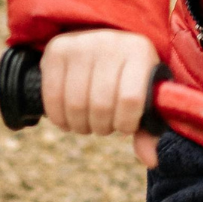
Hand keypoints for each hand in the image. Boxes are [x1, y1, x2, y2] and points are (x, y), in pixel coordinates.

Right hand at [42, 28, 162, 168]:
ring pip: (76, 104)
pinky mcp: (56, 50)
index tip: (124, 126)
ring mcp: (80, 44)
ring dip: (81, 125)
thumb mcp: (145, 94)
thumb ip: (148, 128)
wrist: (102, 40)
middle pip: (101, 105)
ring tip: (87, 123)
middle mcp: (109, 43)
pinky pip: (52, 96)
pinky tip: (67, 120)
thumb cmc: (128, 75)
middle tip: (103, 126)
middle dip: (102, 127)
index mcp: (139, 51)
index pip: (131, 99)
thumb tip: (150, 160)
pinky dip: (59, 118)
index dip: (125, 123)